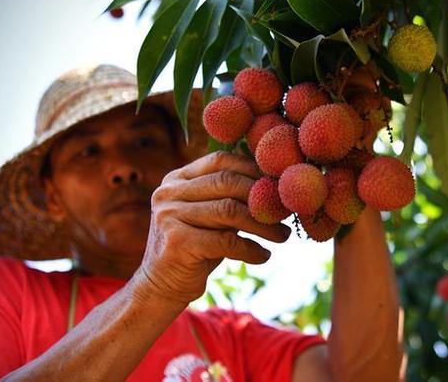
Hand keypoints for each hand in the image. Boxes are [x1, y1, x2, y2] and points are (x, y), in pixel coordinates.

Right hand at [134, 151, 290, 305]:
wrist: (161, 287)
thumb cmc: (195, 249)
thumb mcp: (210, 216)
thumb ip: (231, 197)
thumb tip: (276, 184)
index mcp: (176, 179)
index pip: (220, 160)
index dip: (253, 170)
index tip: (278, 186)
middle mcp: (169, 193)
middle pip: (227, 183)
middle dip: (263, 197)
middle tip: (287, 212)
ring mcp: (169, 216)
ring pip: (230, 211)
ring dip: (263, 225)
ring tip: (283, 235)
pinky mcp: (177, 243)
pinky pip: (226, 241)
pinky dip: (251, 249)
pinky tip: (263, 256)